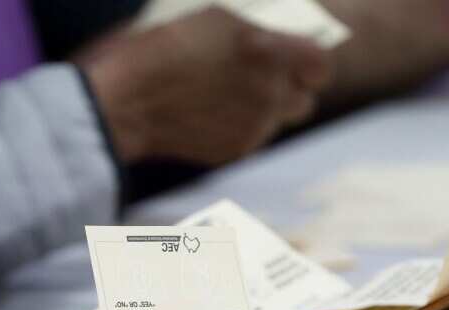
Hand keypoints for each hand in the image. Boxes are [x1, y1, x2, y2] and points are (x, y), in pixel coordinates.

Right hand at [81, 7, 333, 165]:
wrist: (127, 101)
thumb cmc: (163, 48)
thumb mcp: (216, 18)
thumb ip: (257, 32)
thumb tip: (277, 40)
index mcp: (270, 52)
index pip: (321, 67)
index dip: (311, 64)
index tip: (298, 62)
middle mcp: (270, 93)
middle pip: (305, 101)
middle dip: (289, 91)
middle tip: (266, 81)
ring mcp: (254, 126)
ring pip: (277, 122)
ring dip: (264, 111)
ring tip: (230, 97)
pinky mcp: (235, 150)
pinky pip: (251, 138)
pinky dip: (239, 127)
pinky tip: (210, 114)